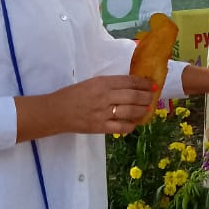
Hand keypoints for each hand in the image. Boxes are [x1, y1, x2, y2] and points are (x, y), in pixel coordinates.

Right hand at [32, 75, 155, 137]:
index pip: (129, 81)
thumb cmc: (72, 95)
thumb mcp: (90, 83)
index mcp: (102, 82)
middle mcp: (105, 96)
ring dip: (142, 110)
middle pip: (133, 96)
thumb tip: (129, 86)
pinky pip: (121, 127)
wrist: (55, 111)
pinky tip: (134, 124)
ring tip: (147, 109)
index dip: (143, 83)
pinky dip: (130, 126)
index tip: (151, 84)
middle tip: (153, 97)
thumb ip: (108, 84)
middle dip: (146, 96)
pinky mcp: (100, 127)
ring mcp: (103, 113)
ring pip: (130, 111)